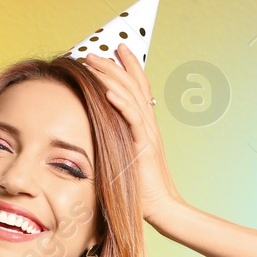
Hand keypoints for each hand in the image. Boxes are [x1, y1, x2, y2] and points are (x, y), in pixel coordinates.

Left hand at [82, 43, 181, 222]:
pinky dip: (121, 103)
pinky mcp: (144, 147)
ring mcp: (148, 134)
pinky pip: (132, 120)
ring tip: (94, 62)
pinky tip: (107, 91)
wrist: (162, 207)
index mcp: (146, 126)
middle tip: (95, 52)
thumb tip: (100, 133)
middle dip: (114, 65)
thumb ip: (119, 142)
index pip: (139, 88)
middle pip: (133, 86)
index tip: (116, 49)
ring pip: (131, 97)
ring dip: (112, 77)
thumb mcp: (128, 158)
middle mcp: (148, 125)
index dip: (129, 66)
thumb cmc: (143, 188)